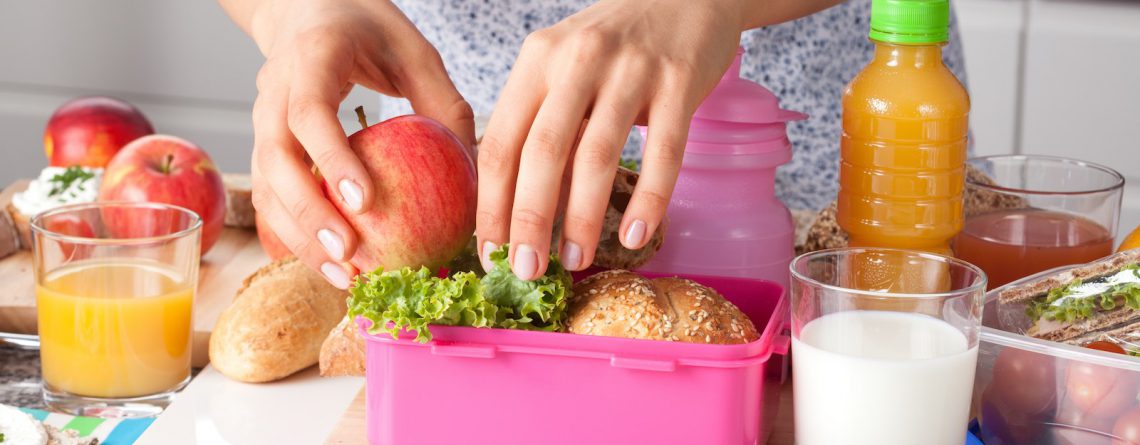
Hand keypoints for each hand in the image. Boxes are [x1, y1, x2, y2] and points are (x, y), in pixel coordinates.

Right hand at [231, 0, 474, 287]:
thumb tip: (475, 166)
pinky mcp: (265, 147)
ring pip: (266, 187)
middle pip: (277, 160)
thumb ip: (442, 101)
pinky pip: (270, 197)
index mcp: (311, 58)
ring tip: (343, 277)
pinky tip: (330, 267)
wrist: (307, 11)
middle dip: (309, 214)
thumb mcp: (414, 50)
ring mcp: (261, 120)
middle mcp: (274, 90)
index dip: (331, 159)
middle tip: (349, 256)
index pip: (309, 112)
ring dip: (299, 237)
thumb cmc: (368, 29)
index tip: (363, 202)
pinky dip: (295, 235)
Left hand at [476, 0, 744, 278]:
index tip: (490, 253)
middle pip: (542, 152)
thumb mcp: (563, 67)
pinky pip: (664, 152)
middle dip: (530, 221)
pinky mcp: (680, 81)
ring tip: (575, 261)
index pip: (500, 142)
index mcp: (537, 60)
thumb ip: (539, 123)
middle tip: (526, 271)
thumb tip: (512, 210)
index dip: (491, 204)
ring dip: (582, 218)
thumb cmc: (615, 47)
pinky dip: (648, 200)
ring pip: (597, 155)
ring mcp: (631, 69)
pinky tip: (634, 235)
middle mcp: (577, 60)